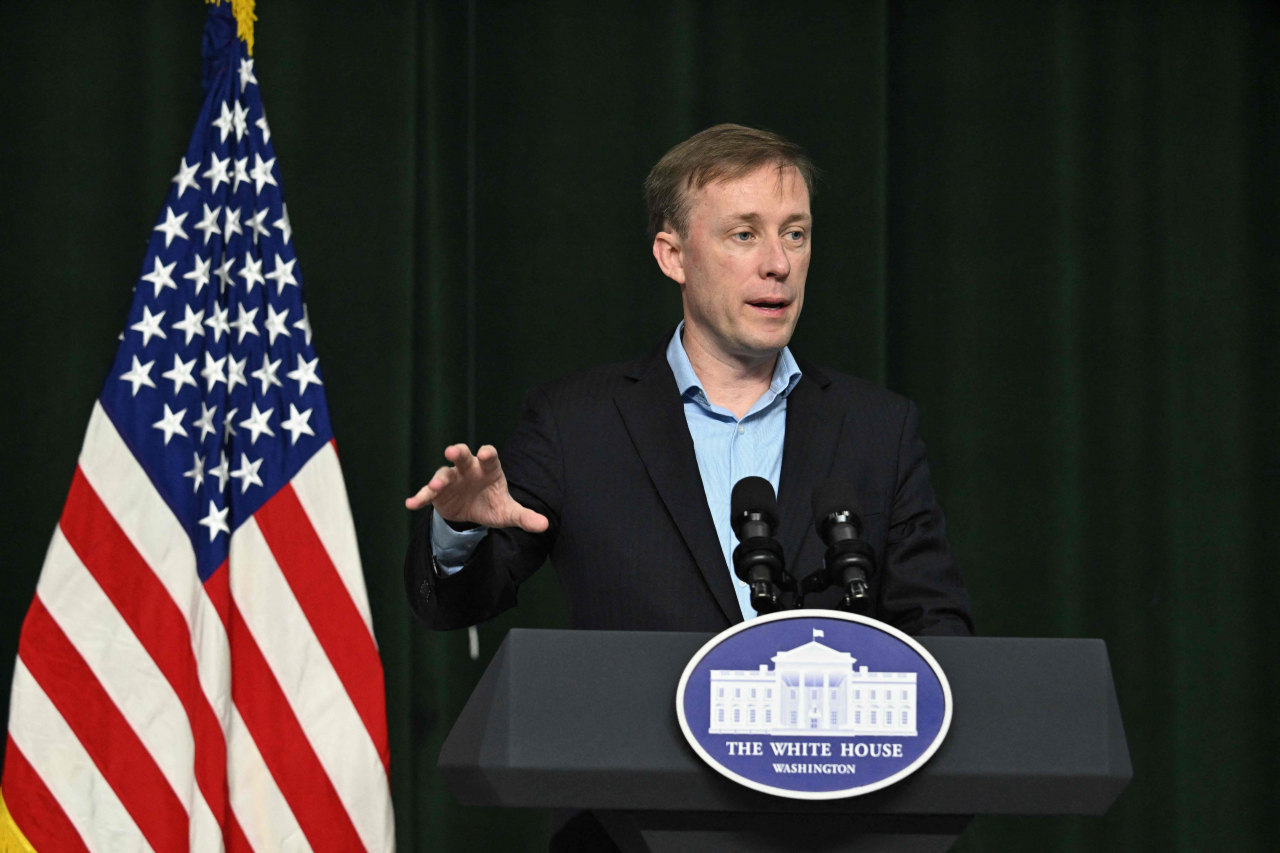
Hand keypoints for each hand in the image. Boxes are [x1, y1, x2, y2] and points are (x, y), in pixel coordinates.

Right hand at [405, 443, 548, 532]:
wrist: (473, 514)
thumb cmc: (492, 504)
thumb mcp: (508, 512)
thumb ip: (524, 517)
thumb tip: (545, 525)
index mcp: (489, 470)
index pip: (489, 458)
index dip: (487, 454)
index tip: (485, 453)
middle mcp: (468, 470)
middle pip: (462, 456)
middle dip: (457, 453)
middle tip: (452, 451)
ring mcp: (451, 479)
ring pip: (443, 473)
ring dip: (438, 479)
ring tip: (435, 486)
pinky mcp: (437, 493)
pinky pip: (427, 493)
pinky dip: (419, 497)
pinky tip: (410, 504)